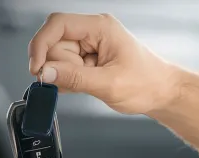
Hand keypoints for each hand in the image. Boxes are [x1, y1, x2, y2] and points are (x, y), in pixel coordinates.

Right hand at [28, 13, 180, 114]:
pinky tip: (85, 86)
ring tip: (89, 85)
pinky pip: (64, 68)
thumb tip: (46, 73)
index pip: (58, 24)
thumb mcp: (109, 84)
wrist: (162, 93)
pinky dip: (68, 80)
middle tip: (77, 82)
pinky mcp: (86, 59)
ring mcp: (89, 46)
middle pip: (54, 44)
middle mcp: (92, 32)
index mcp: (100, 27)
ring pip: (57, 59)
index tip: (36, 68)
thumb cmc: (147, 83)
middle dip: (59, 67)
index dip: (41, 44)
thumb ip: (75, 78)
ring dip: (66, 76)